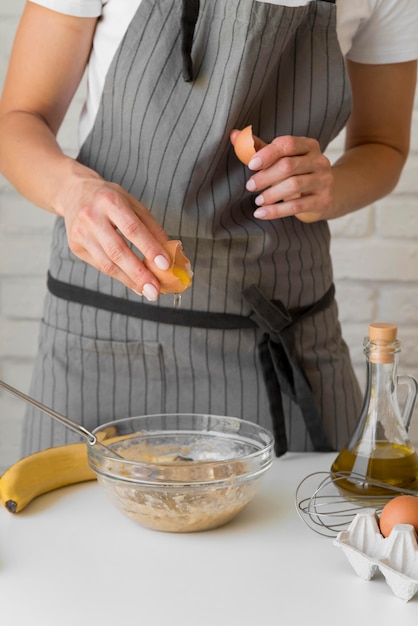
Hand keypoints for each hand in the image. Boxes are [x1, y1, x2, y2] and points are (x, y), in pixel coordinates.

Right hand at [55, 166, 169, 300]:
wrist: (73, 193)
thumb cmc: (110, 199)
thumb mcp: (133, 204)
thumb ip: (151, 227)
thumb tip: (168, 253)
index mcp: (110, 201)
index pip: (132, 228)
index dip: (149, 248)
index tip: (165, 265)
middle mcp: (91, 217)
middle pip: (117, 250)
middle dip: (138, 273)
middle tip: (155, 290)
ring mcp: (80, 233)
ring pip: (107, 263)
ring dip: (129, 280)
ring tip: (147, 291)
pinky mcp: (75, 247)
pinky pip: (100, 265)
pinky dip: (119, 276)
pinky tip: (133, 283)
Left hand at [230, 131, 333, 222]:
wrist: (325, 195)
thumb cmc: (296, 174)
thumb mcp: (281, 159)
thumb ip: (258, 148)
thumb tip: (234, 135)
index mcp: (309, 146)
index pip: (287, 144)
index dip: (267, 153)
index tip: (251, 165)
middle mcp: (319, 161)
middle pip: (288, 166)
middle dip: (265, 176)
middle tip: (249, 186)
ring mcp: (324, 181)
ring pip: (293, 186)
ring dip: (271, 194)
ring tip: (257, 200)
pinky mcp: (322, 200)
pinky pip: (297, 206)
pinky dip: (276, 211)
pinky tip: (260, 213)